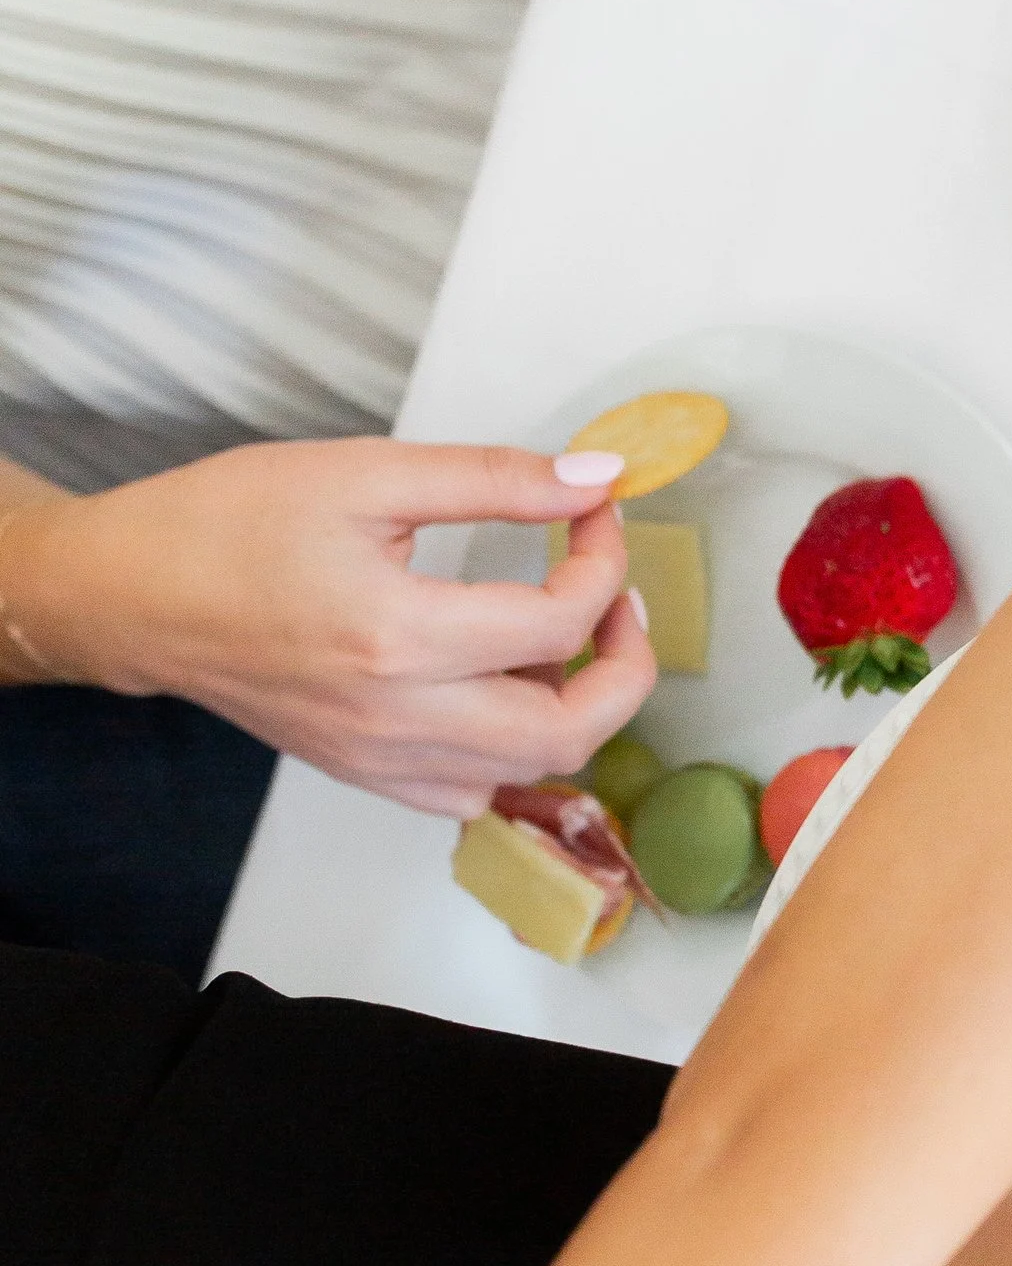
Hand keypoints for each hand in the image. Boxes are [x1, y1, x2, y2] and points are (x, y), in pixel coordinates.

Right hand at [2, 439, 655, 812]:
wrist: (133, 594)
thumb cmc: (231, 522)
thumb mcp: (367, 473)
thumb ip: (493, 479)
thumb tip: (597, 480)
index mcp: (398, 635)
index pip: (559, 621)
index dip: (604, 560)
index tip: (596, 511)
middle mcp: (395, 717)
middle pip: (568, 731)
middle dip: (625, 663)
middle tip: (617, 597)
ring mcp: (378, 759)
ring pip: (527, 771)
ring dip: (576, 707)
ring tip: (565, 633)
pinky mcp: (361, 773)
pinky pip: (469, 792)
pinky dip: (511, 749)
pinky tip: (502, 683)